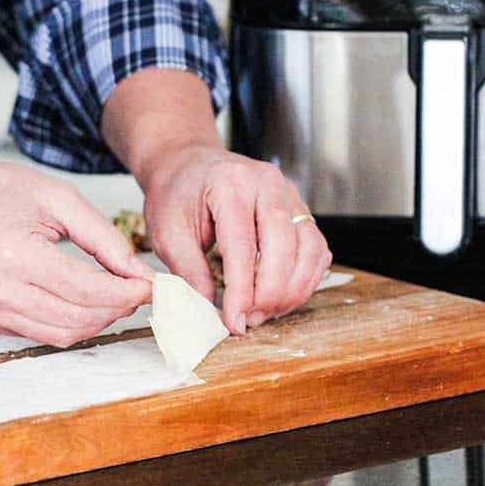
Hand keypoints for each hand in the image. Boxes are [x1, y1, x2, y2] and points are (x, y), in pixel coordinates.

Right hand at [0, 160, 153, 346]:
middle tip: (137, 290)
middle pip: (78, 319)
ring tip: (114, 297)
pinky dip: (69, 322)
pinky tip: (81, 300)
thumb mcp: (56, 197)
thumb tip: (139, 273)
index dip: (127, 292)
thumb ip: (103, 237)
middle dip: (117, 309)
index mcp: (14, 255)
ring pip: (61, 336)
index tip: (151, 284)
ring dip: (97, 321)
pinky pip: (40, 334)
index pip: (87, 290)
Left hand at [142, 146, 331, 334]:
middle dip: (271, 293)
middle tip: (250, 320)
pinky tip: (281, 297)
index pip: (243, 245)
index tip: (235, 321)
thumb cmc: (176, 194)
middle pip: (285, 246)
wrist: (187, 164)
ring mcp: (289, 195)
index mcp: (230, 185)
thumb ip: (189, 272)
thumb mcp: (167, 233)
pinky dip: (305, 279)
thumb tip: (210, 309)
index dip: (242, 290)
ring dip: (293, 290)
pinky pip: (316, 249)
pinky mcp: (300, 210)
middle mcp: (267, 184)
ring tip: (264, 313)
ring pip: (310, 249)